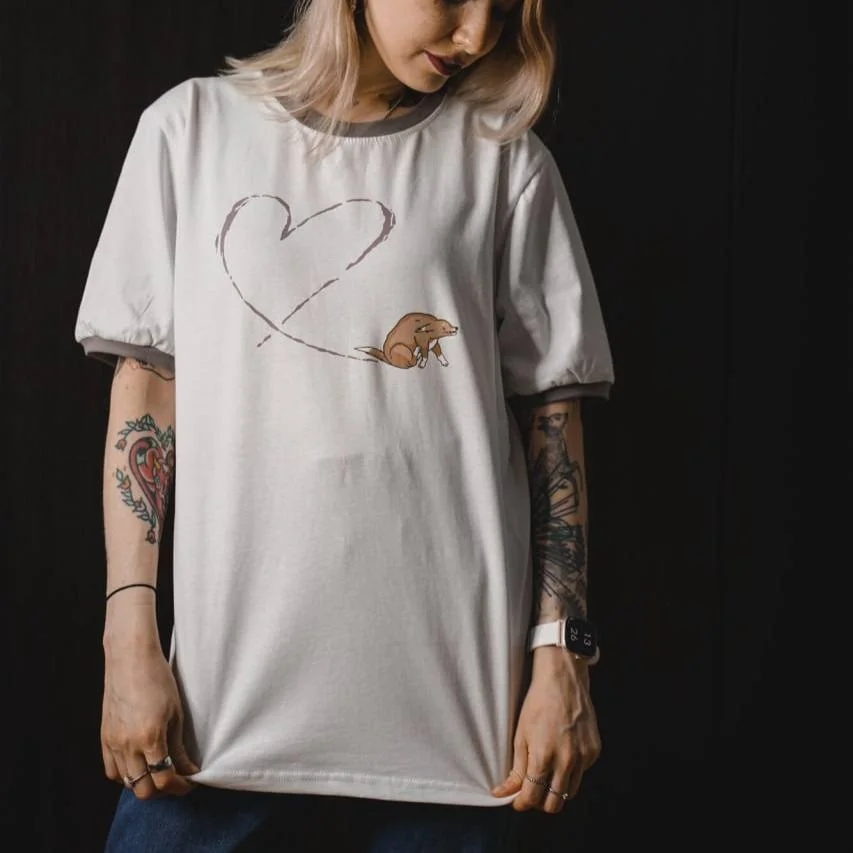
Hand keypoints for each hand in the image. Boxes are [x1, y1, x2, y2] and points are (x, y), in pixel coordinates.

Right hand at [101, 638, 199, 798]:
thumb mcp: (176, 713)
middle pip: (143, 789)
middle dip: (164, 789)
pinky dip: (126, 775)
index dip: (182, 786)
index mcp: (150, 737)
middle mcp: (127, 745)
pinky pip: (112, 770)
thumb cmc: (158, 679)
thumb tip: (189, 769)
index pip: (164, 779)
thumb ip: (179, 746)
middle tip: (178, 778)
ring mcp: (112, 743)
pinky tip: (140, 764)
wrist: (130, 659)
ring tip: (160, 770)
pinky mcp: (104, 738)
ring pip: (126, 783)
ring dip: (145, 783)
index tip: (192, 780)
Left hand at [490, 649, 600, 812]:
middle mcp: (566, 761)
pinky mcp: (594, 751)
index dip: (522, 803)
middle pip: (554, 804)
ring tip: (545, 775)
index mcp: (544, 756)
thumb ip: (515, 768)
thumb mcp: (521, 735)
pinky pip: (581, 773)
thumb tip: (503, 792)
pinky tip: (561, 755)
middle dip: (540, 802)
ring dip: (556, 791)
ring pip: (570, 792)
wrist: (563, 680)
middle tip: (531, 790)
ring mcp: (583, 757)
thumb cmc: (538, 704)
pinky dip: (570, 772)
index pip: (533, 797)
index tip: (516, 800)